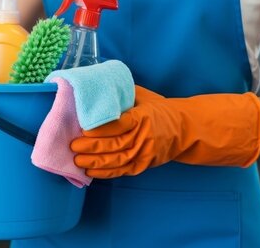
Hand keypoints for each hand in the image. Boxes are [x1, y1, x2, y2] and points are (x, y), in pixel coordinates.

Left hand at [70, 86, 259, 178]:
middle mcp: (145, 136)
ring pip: (118, 160)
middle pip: (116, 144)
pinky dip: (106, 173)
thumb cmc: (159, 109)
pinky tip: (90, 171)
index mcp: (144, 116)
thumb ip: (120, 94)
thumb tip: (93, 87)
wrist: (186, 129)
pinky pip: (123, 170)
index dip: (101, 128)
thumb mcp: (143, 96)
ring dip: (95, 162)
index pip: (120, 123)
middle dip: (92, 147)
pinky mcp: (145, 165)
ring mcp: (146, 153)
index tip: (84, 128)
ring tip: (77, 160)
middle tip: (73, 145)